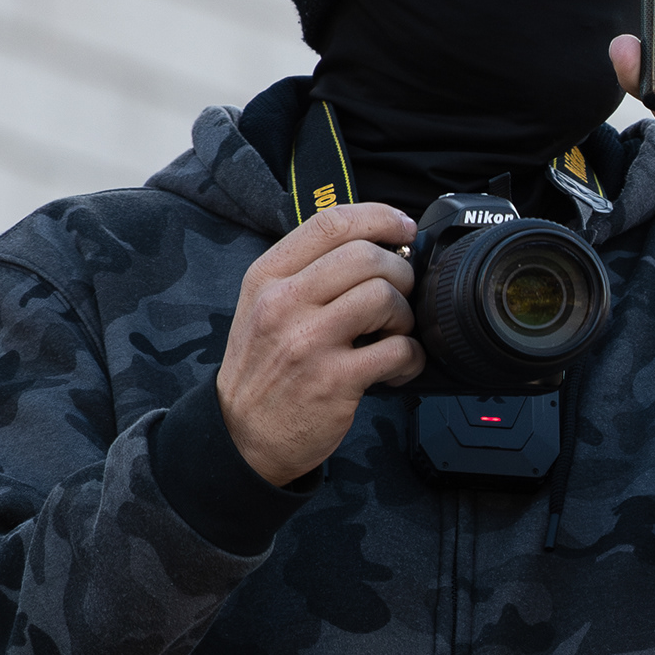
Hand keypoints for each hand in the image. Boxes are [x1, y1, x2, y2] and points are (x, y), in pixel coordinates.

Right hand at [215, 202, 420, 481]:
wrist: (242, 436)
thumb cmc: (263, 368)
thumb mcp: (264, 306)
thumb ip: (308, 272)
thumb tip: (375, 245)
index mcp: (267, 277)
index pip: (330, 224)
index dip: (379, 218)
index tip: (404, 229)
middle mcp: (283, 303)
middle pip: (365, 256)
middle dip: (399, 272)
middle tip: (400, 293)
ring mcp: (308, 342)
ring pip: (384, 297)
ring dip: (404, 314)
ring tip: (394, 332)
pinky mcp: (335, 380)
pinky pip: (398, 350)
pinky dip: (412, 357)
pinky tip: (399, 366)